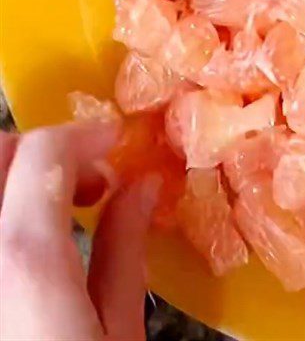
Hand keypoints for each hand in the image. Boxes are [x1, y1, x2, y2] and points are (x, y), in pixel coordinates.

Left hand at [0, 122, 158, 340]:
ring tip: (60, 214)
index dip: (85, 134)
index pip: (44, 152)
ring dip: (20, 180)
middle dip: (42, 150)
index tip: (117, 141)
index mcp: (26, 258)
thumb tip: (141, 187)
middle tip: (87, 177)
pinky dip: (9, 213)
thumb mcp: (119, 334)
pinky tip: (36, 247)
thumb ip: (124, 250)